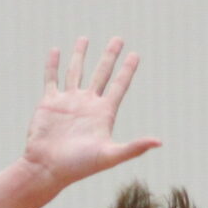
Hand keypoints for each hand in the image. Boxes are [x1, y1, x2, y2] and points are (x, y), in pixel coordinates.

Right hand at [21, 36, 160, 187]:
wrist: (47, 169)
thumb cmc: (79, 166)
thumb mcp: (109, 156)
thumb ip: (134, 148)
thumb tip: (159, 142)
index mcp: (104, 114)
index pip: (120, 86)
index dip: (127, 70)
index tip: (135, 55)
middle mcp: (87, 104)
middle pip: (102, 73)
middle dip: (109, 56)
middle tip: (118, 39)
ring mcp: (68, 102)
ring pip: (76, 71)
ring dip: (80, 55)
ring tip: (84, 38)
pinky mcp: (49, 103)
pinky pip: (51, 78)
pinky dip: (53, 65)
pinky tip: (56, 50)